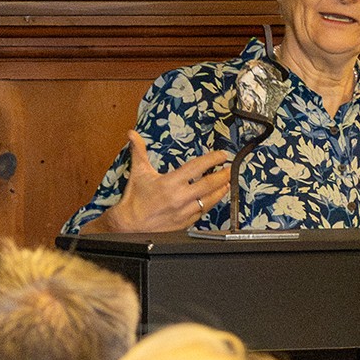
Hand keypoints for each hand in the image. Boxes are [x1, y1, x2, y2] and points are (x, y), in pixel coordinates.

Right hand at [94, 134, 234, 232]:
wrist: (129, 225)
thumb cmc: (134, 199)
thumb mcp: (138, 172)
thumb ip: (139, 151)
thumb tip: (133, 134)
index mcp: (170, 183)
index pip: (196, 167)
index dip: (212, 160)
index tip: (222, 155)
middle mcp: (179, 198)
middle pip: (208, 185)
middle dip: (223, 175)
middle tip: (231, 169)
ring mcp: (184, 212)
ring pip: (209, 200)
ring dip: (220, 191)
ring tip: (227, 183)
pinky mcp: (185, 223)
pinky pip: (202, 212)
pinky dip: (210, 204)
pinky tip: (214, 198)